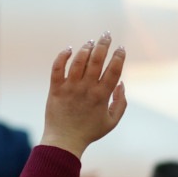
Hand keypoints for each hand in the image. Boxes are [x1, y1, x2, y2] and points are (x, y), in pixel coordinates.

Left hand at [40, 32, 126, 158]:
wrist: (64, 141)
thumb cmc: (89, 132)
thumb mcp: (112, 122)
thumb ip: (120, 102)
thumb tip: (121, 83)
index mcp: (102, 96)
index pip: (114, 70)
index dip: (119, 56)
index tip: (121, 47)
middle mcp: (86, 89)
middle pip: (97, 60)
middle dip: (104, 44)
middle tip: (106, 34)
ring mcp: (70, 88)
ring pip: (78, 61)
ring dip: (86, 48)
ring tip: (90, 42)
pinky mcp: (55, 89)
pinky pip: (57, 68)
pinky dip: (62, 56)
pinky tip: (69, 49)